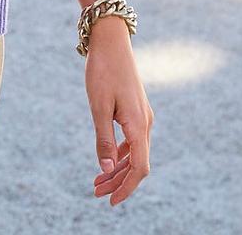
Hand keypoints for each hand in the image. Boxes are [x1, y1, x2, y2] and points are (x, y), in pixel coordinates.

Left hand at [85, 17, 154, 206]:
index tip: (110, 202)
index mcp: (139, 125)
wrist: (111, 40)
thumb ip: (103, 139)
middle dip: (118, 181)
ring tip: (98, 180)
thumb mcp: (98, 106)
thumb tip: (107, 169)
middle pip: (138, 164)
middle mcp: (146, 123)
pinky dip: (121, 153)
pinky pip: (133, 140)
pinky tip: (108, 157)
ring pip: (136, 152)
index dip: (125, 188)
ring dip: (119, 168)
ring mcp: (143, 116)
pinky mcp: (137, 109)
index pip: (139, 169)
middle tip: (96, 193)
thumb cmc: (102, 71)